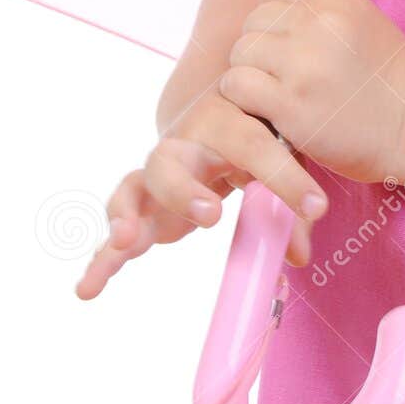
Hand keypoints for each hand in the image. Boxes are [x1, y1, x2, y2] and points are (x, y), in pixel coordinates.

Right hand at [73, 91, 328, 300]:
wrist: (223, 114)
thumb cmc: (261, 133)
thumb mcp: (283, 156)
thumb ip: (290, 205)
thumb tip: (296, 254)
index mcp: (227, 120)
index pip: (254, 144)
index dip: (285, 176)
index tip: (316, 207)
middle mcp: (184, 143)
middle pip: (172, 160)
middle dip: (186, 189)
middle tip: (211, 217)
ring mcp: (159, 172)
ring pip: (135, 187)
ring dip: (128, 214)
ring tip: (130, 242)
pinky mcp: (143, 203)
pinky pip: (119, 225)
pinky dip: (102, 258)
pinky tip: (87, 289)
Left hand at [220, 0, 404, 183]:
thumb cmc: (385, 76)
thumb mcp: (361, 20)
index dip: (276, 16)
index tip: (291, 42)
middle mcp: (320, 23)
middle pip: (254, 19)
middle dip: (261, 46)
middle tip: (281, 73)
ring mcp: (304, 63)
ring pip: (241, 51)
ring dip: (250, 72)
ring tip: (273, 90)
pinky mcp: (291, 103)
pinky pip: (237, 84)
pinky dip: (243, 97)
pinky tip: (265, 107)